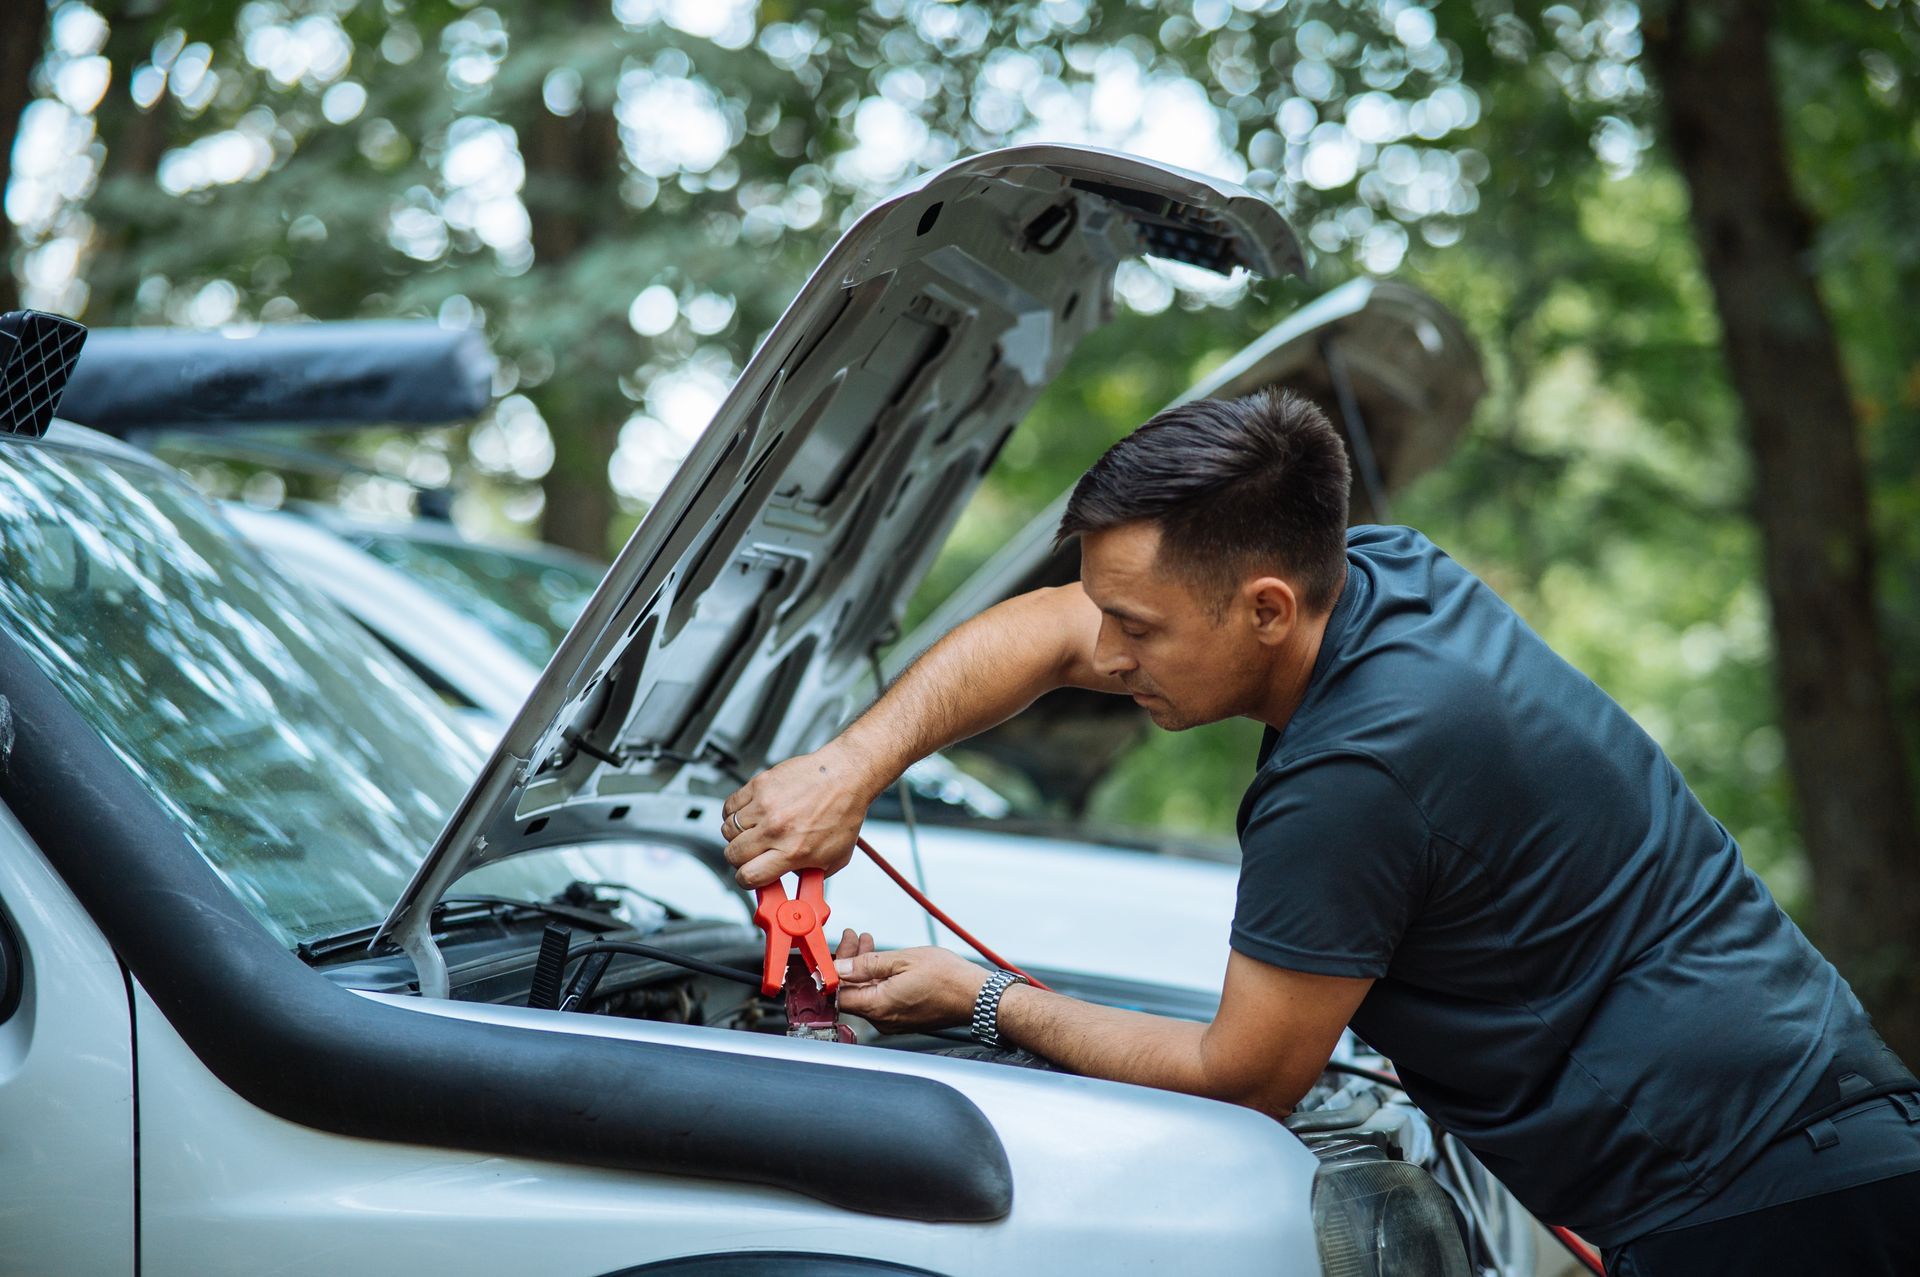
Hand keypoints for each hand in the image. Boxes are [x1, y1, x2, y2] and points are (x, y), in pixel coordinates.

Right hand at [720, 744, 882, 887]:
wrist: (846, 776)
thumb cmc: (843, 812)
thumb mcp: (835, 858)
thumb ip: (809, 875)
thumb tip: (789, 881)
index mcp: (793, 851)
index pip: (749, 876)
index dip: (746, 880)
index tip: (749, 876)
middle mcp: (776, 829)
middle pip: (733, 854)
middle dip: (740, 859)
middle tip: (752, 854)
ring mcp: (765, 805)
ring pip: (727, 830)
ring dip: (737, 835)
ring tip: (754, 831)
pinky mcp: (759, 785)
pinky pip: (730, 805)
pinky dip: (734, 813)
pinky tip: (750, 814)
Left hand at [830, 933, 988, 1034]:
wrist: (977, 996)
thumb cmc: (948, 978)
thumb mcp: (903, 959)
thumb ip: (867, 964)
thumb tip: (840, 967)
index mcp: (879, 1006)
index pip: (838, 993)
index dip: (832, 971)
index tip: (834, 950)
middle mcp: (883, 1019)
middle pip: (852, 992)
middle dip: (848, 962)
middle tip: (854, 938)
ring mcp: (893, 1021)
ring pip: (866, 993)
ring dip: (862, 967)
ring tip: (867, 942)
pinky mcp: (904, 1018)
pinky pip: (880, 999)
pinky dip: (876, 978)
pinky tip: (882, 960)